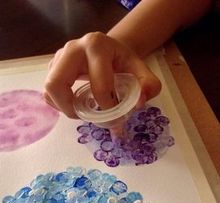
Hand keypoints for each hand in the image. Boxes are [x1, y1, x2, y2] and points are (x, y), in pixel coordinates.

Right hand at [44, 32, 160, 117]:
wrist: (109, 50)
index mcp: (96, 46)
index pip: (98, 85)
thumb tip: (138, 103)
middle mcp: (72, 48)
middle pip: (56, 83)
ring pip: (48, 89)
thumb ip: (148, 85)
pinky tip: (74, 103)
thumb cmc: (122, 62)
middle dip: (71, 107)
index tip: (114, 113)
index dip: (107, 106)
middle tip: (86, 116)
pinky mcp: (52, 67)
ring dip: (64, 107)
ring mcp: (58, 57)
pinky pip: (48, 92)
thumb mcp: (140, 70)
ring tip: (81, 110)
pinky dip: (59, 103)